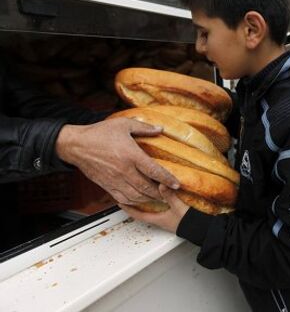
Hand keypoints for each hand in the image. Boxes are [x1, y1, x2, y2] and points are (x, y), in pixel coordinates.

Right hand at [55, 117, 179, 203]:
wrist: (76, 145)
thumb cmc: (99, 133)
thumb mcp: (123, 124)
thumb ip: (143, 128)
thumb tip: (160, 129)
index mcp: (130, 155)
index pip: (154, 171)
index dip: (167, 179)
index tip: (177, 184)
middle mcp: (124, 170)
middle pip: (147, 188)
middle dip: (160, 193)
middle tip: (170, 194)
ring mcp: (115, 180)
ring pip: (136, 196)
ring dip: (149, 199)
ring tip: (158, 198)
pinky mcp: (107, 185)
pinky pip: (122, 198)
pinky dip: (133, 202)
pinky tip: (139, 200)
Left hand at [119, 184, 189, 232]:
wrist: (200, 229)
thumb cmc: (188, 221)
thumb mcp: (178, 206)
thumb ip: (169, 195)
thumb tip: (161, 184)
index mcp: (157, 219)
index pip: (138, 214)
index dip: (128, 209)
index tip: (120, 203)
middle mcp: (159, 220)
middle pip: (142, 213)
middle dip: (135, 205)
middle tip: (128, 197)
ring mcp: (166, 219)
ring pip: (151, 212)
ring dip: (145, 205)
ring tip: (141, 196)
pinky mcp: (172, 217)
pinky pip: (159, 210)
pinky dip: (156, 204)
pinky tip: (159, 199)